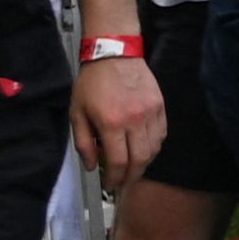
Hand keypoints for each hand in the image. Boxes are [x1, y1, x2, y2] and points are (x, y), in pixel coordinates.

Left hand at [71, 54, 163, 192]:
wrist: (114, 54)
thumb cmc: (92, 83)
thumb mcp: (77, 113)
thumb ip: (84, 142)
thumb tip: (92, 166)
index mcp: (110, 123)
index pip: (117, 161)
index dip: (114, 178)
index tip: (109, 185)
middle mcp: (134, 120)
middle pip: (140, 160)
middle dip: (131, 176)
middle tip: (123, 182)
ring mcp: (151, 113)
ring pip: (154, 149)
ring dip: (143, 163)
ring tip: (132, 167)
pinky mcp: (160, 106)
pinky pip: (161, 134)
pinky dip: (153, 147)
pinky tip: (143, 148)